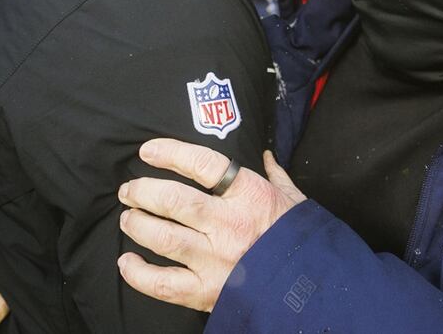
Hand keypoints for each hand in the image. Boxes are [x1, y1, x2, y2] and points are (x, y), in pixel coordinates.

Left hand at [116, 139, 305, 311]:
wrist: (315, 286)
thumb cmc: (301, 237)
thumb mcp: (293, 199)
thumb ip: (276, 175)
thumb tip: (266, 155)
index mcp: (249, 195)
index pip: (202, 164)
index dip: (170, 152)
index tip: (148, 151)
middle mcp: (229, 224)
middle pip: (173, 200)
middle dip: (142, 191)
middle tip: (129, 190)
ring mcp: (215, 259)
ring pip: (162, 237)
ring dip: (137, 225)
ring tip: (128, 218)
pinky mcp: (206, 291)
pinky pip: (162, 282)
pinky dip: (138, 273)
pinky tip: (127, 263)